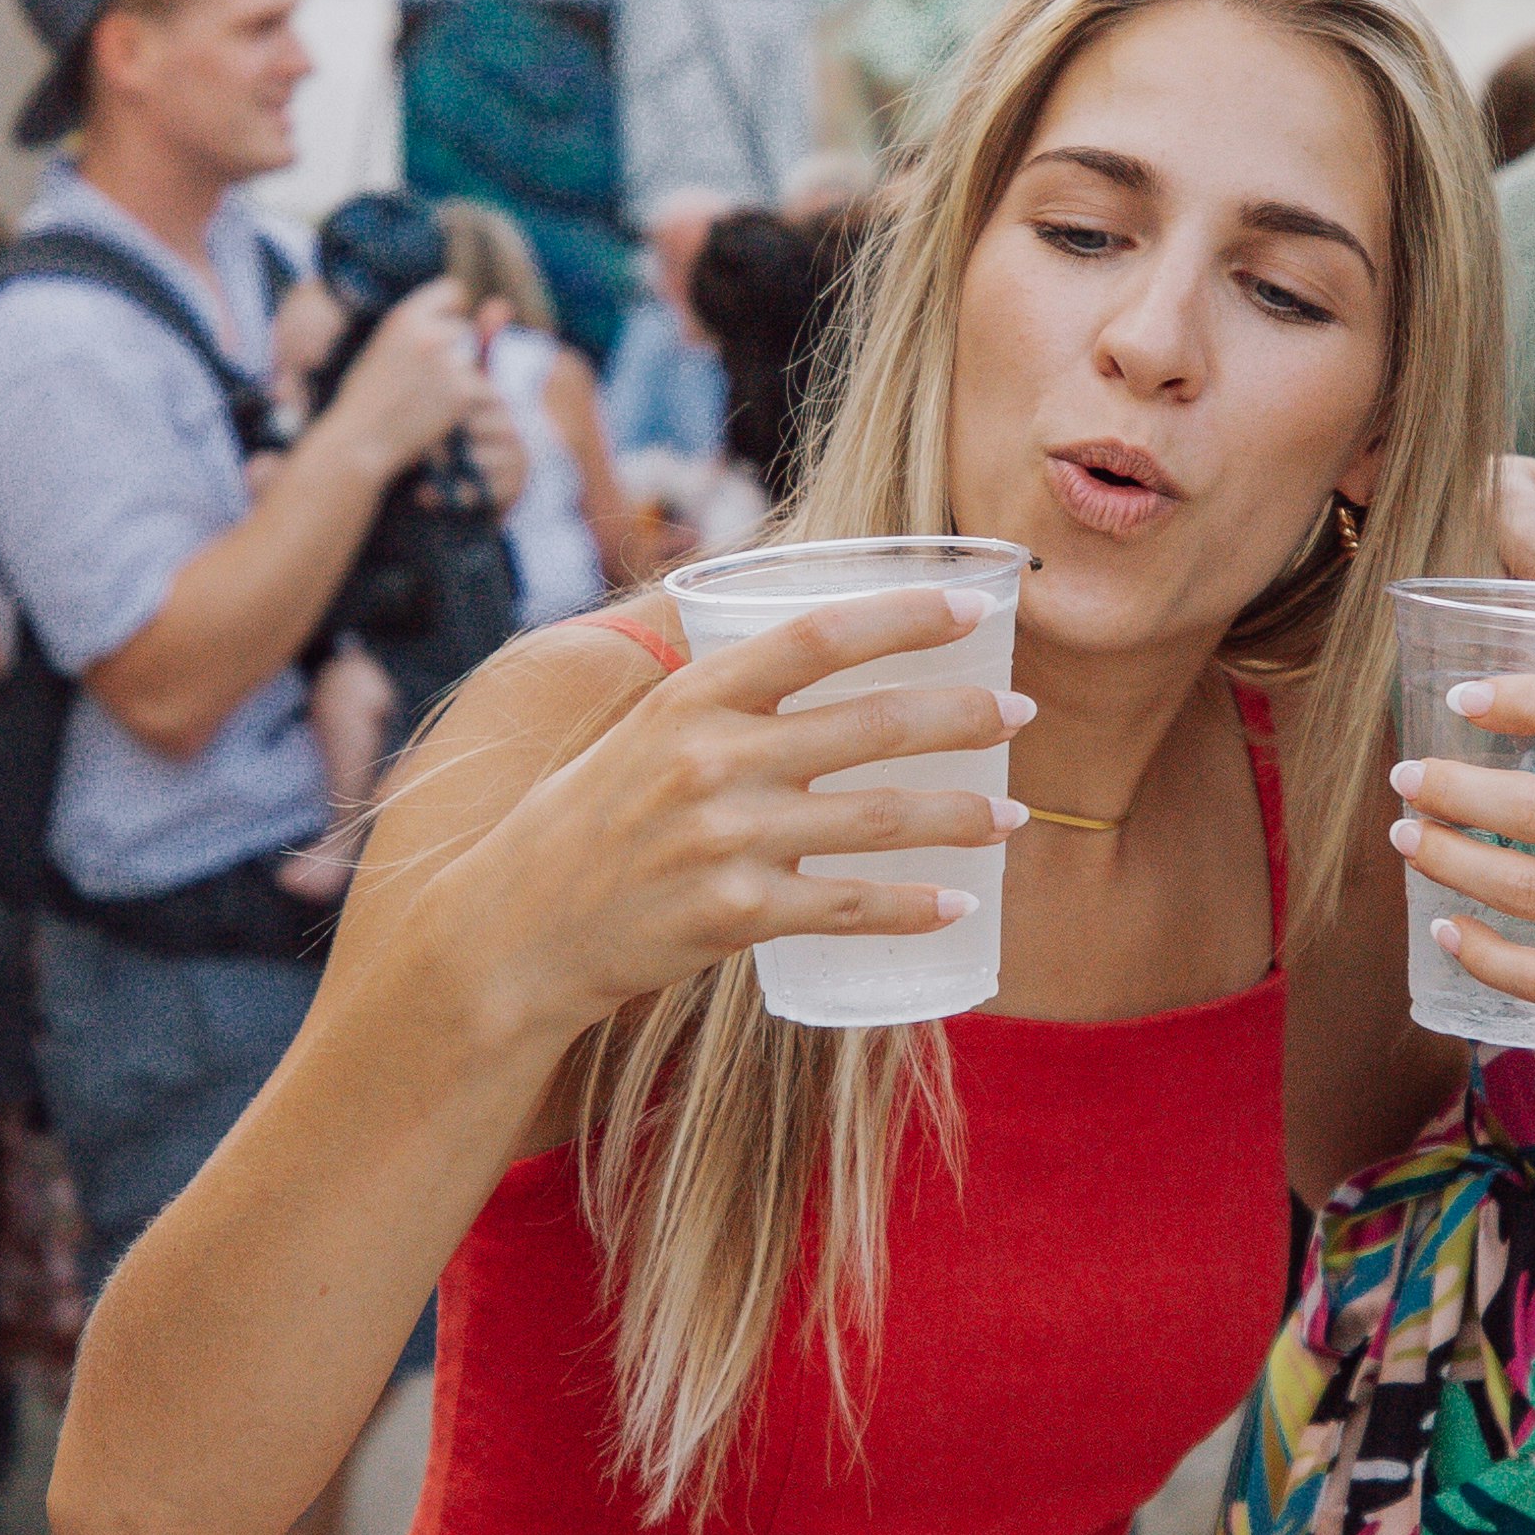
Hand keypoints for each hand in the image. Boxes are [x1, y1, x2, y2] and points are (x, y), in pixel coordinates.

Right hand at [314, 279, 493, 481]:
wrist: (360, 440)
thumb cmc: (370, 397)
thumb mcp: (387, 347)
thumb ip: (426, 328)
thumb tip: (501, 309)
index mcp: (406, 316)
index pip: (452, 291)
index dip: (451, 312)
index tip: (441, 335)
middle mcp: (430, 333)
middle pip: (467, 330)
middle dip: (456, 351)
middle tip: (428, 381)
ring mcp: (449, 361)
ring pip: (478, 361)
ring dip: (465, 378)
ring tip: (432, 399)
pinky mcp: (464, 391)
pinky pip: (487, 389)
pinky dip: (473, 403)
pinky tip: (445, 413)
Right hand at [426, 589, 1028, 1040]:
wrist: (514, 929)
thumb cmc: (583, 824)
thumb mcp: (637, 733)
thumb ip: (718, 701)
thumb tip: (810, 654)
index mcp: (691, 697)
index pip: (818, 634)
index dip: (903, 615)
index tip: (970, 605)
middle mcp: (711, 758)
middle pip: (872, 723)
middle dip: (964, 714)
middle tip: (1020, 713)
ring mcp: (726, 838)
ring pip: (877, 818)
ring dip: (960, 815)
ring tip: (1012, 816)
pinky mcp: (734, 914)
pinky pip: (847, 904)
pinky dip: (910, 905)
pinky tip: (958, 904)